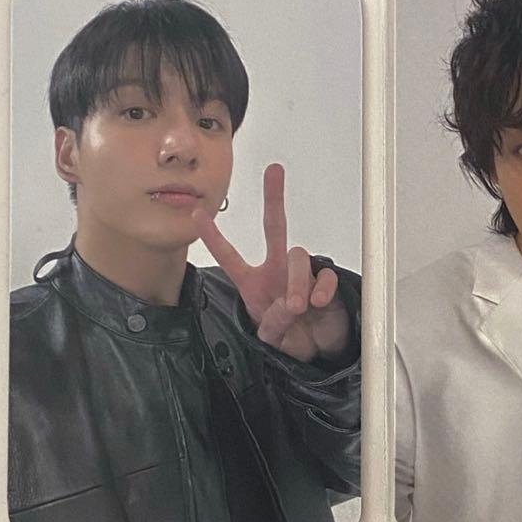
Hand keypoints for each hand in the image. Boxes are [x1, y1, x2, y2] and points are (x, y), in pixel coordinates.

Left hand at [193, 163, 350, 363]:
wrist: (318, 351)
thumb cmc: (289, 337)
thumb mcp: (271, 336)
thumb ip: (276, 321)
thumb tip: (293, 303)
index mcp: (254, 283)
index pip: (230, 256)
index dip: (214, 237)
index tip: (197, 213)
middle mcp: (276, 271)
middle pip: (275, 227)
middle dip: (273, 197)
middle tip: (274, 170)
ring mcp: (301, 273)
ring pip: (298, 256)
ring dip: (297, 282)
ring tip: (299, 307)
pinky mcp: (324, 280)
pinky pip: (324, 273)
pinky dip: (323, 288)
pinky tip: (319, 303)